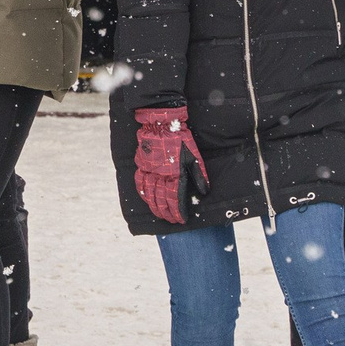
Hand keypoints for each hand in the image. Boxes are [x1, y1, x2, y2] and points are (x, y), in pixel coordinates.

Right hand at [132, 107, 207, 225]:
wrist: (163, 124)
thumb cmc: (181, 140)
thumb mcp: (195, 157)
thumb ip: (199, 175)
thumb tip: (204, 192)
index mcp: (176, 174)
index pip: (176, 199)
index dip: (179, 212)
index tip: (181, 220)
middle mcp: (161, 176)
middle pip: (162, 200)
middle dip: (167, 213)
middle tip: (170, 221)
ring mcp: (149, 171)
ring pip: (150, 194)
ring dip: (154, 207)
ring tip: (159, 215)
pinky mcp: (142, 165)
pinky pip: (140, 182)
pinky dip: (142, 193)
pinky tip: (145, 198)